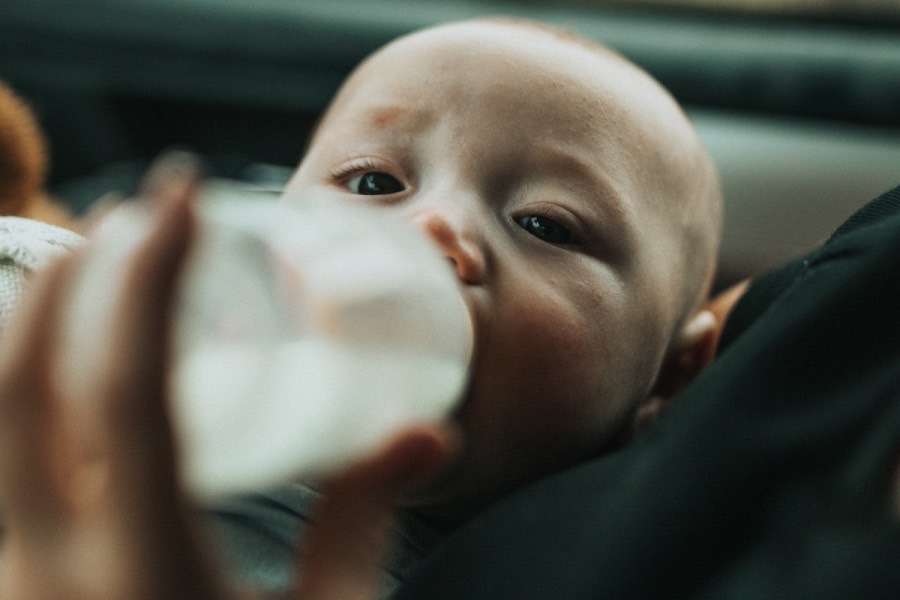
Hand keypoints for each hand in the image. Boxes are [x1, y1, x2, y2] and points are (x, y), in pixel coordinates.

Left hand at [0, 160, 453, 598]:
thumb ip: (365, 521)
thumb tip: (429, 432)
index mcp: (141, 576)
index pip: (122, 388)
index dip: (147, 274)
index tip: (182, 194)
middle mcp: (41, 572)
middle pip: (20, 379)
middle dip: (75, 270)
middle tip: (139, 215)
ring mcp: (6, 580)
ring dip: (23, 318)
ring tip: (88, 264)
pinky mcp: (5, 582)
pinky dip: (7, 385)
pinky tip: (47, 360)